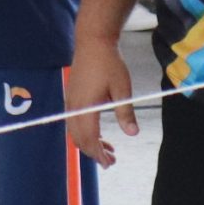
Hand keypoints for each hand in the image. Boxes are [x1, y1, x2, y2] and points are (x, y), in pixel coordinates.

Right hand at [67, 33, 135, 166]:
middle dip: (93, 152)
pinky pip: (73, 121)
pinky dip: (84, 131)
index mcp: (86, 107)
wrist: (93, 42)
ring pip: (74, 131)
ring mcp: (70, 101)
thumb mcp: (122, 88)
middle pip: (78, 138)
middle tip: (111, 160)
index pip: (89, 138)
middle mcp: (74, 107)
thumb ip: (125, 112)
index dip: (98, 153)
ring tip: (108, 147)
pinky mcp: (72, 97)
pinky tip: (97, 131)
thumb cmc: (109, 63)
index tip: (110, 162)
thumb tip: (132, 133)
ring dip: (89, 142)